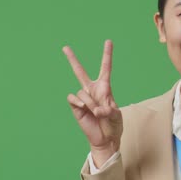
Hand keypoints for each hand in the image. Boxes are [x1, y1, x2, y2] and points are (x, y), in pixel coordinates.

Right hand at [63, 40, 122, 167]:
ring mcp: (83, 98)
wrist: (105, 138)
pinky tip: (84, 110)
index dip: (107, 55)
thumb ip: (108, 110)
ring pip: (82, 92)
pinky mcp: (75, 106)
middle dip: (72, 59)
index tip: (108, 41)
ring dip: (89, 102)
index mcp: (105, 88)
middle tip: (65, 47)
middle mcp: (92, 90)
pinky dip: (80, 104)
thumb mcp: (116, 116)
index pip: (105, 68)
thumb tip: (95, 109)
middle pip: (80, 72)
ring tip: (95, 112)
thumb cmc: (113, 125)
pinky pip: (73, 98)